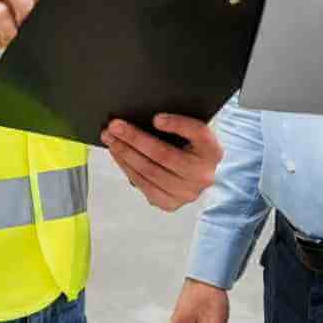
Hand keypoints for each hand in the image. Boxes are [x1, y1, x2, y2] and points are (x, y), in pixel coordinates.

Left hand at [101, 115, 220, 211]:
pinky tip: (118, 155)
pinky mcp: (171, 204)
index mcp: (212, 151)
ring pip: (150, 172)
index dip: (177, 125)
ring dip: (125, 153)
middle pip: (165, 155)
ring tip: (110, 138)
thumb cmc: (189, 147)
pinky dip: (127, 168)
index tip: (156, 118)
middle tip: (115, 126)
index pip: (198, 133)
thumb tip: (148, 118)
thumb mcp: (190, 132)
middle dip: (135, 139)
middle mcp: (203, 175)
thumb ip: (177, 124)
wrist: (196, 173)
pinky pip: (144, 185)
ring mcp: (187, 193)